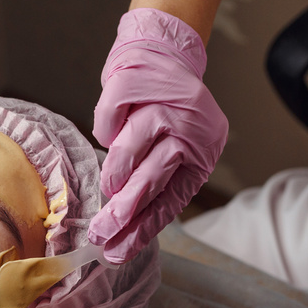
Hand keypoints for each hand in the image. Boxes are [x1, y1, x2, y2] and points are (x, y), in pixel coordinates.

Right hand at [89, 8, 227, 263]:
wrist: (162, 55)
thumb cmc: (161, 114)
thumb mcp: (171, 152)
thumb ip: (153, 186)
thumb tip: (120, 234)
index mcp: (202, 153)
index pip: (172, 198)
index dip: (143, 228)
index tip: (117, 251)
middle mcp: (189, 127)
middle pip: (157, 171)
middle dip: (129, 207)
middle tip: (105, 231)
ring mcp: (165, 102)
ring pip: (137, 140)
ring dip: (118, 169)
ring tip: (107, 188)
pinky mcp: (139, 82)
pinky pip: (113, 113)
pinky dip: (105, 128)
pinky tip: (106, 137)